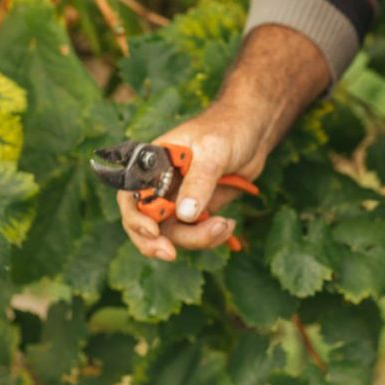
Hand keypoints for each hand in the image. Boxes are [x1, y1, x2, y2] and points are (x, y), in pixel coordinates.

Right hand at [117, 103, 266, 261]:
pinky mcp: (198, 210)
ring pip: (172, 233)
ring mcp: (179, 199)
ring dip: (196, 238)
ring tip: (224, 226)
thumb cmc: (227, 130)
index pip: (130, 194)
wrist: (253, 132)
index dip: (135, 216)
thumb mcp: (213, 151)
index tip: (153, 231)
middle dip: (155, 242)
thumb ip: (198, 181)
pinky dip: (209, 237)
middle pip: (144, 222)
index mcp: (153, 163)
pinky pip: (194, 234)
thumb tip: (184, 215)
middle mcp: (161, 184)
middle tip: (171, 254)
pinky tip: (228, 225)